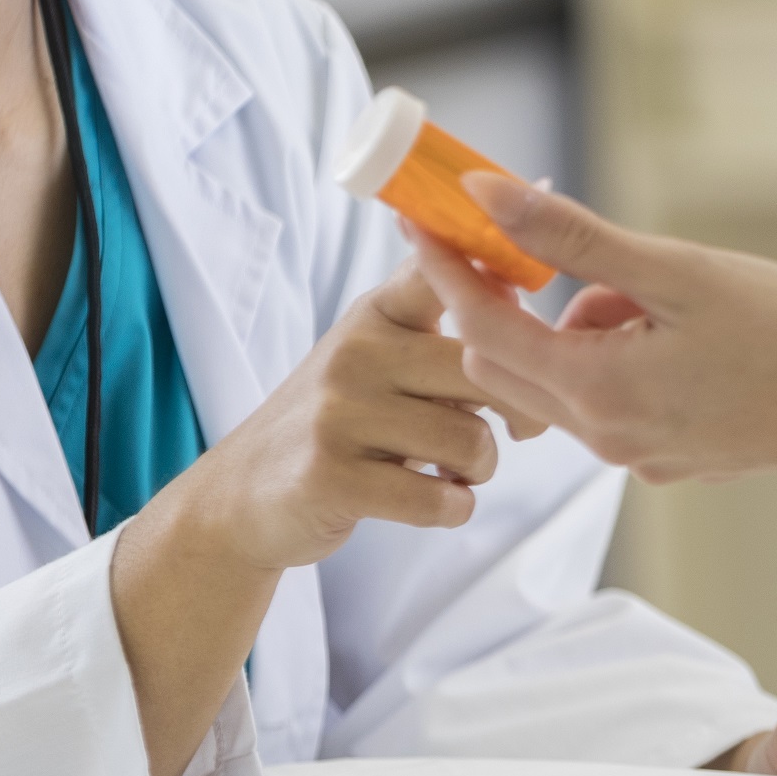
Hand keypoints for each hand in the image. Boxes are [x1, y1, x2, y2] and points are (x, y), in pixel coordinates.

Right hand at [150, 266, 508, 570]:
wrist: (247, 491)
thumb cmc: (344, 420)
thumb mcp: (377, 352)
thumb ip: (439, 323)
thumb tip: (522, 294)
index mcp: (376, 313)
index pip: (443, 268)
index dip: (497, 280)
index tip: (529, 305)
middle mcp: (356, 351)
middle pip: (481, 369)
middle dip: (518, 411)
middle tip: (516, 431)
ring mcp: (339, 413)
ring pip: (469, 439)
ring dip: (480, 468)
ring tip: (457, 470)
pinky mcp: (331, 475)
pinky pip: (438, 498)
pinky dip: (453, 507)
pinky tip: (437, 498)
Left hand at [404, 178, 776, 482]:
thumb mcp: (675, 270)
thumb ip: (572, 238)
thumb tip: (486, 197)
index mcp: (598, 392)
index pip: (483, 330)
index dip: (444, 269)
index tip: (420, 216)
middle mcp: (605, 438)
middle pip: (507, 363)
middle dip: (501, 297)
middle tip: (516, 231)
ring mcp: (636, 456)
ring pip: (560, 378)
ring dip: (571, 324)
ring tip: (642, 282)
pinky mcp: (667, 457)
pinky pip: (606, 398)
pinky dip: (609, 352)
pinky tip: (668, 322)